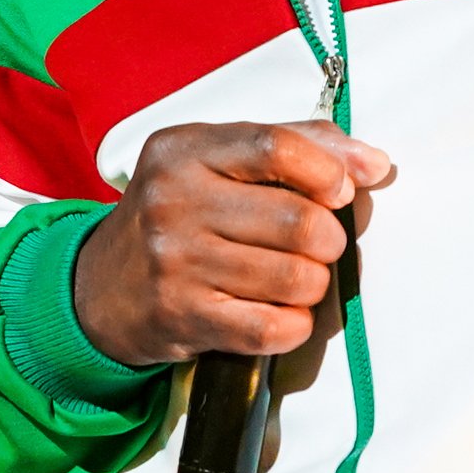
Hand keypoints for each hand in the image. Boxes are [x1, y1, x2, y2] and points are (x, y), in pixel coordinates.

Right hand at [73, 120, 394, 363]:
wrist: (100, 287)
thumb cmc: (177, 214)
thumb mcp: (217, 159)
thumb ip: (298, 145)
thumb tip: (373, 164)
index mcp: (185, 150)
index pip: (275, 147)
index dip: (328, 170)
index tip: (344, 188)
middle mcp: (175, 202)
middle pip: (297, 220)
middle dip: (329, 238)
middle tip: (320, 242)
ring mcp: (177, 263)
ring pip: (295, 278)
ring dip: (314, 283)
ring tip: (296, 276)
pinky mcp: (184, 317)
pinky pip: (273, 327)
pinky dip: (294, 324)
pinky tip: (281, 311)